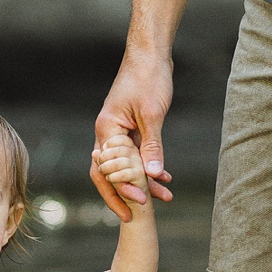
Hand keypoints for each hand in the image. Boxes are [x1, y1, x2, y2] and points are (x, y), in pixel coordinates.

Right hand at [92, 49, 173, 220]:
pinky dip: (147, 166)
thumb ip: (152, 145)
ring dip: (141, 182)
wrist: (150, 55)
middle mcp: (108, 133)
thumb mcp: (152, 114)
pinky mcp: (130, 128)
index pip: (108, 169)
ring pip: (125, 165)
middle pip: (110, 172)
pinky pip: (134, 154)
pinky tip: (164, 177)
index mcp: (107, 130)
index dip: (121, 189)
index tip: (138, 204)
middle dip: (125, 194)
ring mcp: (118, 132)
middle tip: (138, 215)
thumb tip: (153, 174)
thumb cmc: (148, 78)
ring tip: (164, 197)